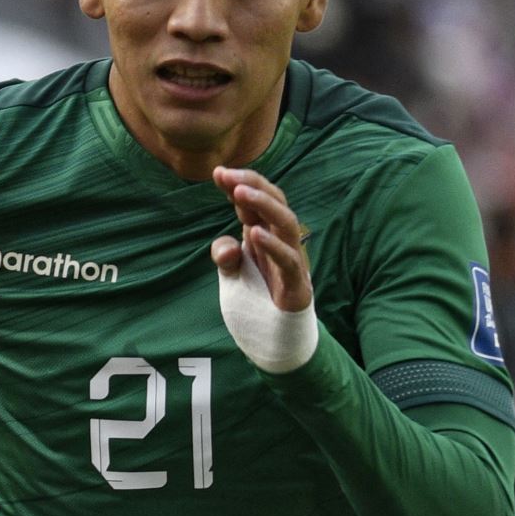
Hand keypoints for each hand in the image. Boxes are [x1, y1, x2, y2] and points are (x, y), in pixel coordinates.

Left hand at [210, 166, 310, 310]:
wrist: (276, 343)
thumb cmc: (258, 304)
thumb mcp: (232, 277)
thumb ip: (226, 257)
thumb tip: (224, 246)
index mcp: (265, 237)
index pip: (256, 204)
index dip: (240, 185)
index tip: (217, 172)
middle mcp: (281, 244)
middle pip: (275, 203)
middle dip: (252, 185)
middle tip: (227, 174)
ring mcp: (292, 262)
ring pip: (286, 223)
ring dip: (263, 205)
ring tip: (239, 193)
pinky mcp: (297, 286)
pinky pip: (288, 260)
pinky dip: (273, 245)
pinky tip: (254, 233)